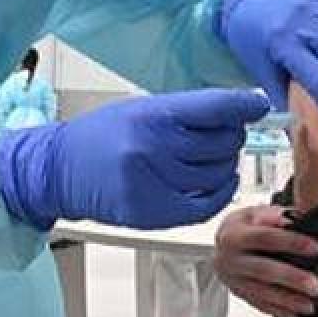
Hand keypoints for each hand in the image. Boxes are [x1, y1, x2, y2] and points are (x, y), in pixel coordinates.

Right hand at [0, 89, 268, 229]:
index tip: (257, 105)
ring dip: (225, 164)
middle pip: (223, 142)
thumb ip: (186, 112)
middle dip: (231, 136)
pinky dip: (221, 191)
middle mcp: (154, 147)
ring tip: (211, 157)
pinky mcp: (153, 211)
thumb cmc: (101, 136)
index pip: (215, 107)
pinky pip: (207, 203)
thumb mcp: (141, 108)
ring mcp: (154, 182)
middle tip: (224, 133)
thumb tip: (235, 112)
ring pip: (218, 173)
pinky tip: (218, 181)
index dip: (244, 105)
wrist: (60, 170)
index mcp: (153, 114)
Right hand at [213, 205, 317, 316]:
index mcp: (234, 234)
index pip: (265, 237)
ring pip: (261, 292)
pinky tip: (294, 315)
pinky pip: (258, 304)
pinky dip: (277, 311)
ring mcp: (232, 278)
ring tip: (309, 305)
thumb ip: (275, 215)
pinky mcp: (238, 292)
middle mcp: (230, 258)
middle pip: (263, 269)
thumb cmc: (244, 225)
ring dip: (287, 300)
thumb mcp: (255, 212)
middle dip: (291, 278)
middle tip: (315, 286)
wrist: (221, 242)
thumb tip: (293, 220)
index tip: (315, 248)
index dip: (291, 242)